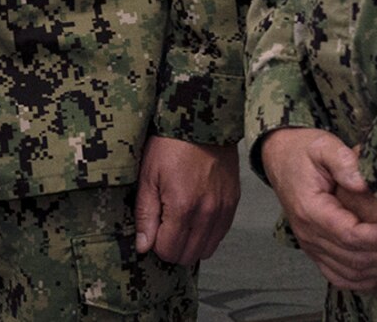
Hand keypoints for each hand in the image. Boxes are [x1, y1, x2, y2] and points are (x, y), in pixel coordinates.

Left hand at [133, 137, 238, 264]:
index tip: (152, 228)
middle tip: (163, 226)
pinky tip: (195, 216)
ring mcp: (223, 209)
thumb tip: (143, 246)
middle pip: (189, 255)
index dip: (156, 244)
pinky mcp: (233, 203)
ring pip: (206, 249)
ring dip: (190, 243)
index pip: (169, 251)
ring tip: (179, 221)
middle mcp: (207, 213)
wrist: (201, 121)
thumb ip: (145, 214)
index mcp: (183, 207)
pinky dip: (206, 233)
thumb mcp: (148, 176)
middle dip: (172, 247)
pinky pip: (220, 234)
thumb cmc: (169, 144)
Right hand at [258, 128, 376, 291]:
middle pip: (355, 259)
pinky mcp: (314, 251)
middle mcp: (308, 234)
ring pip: (351, 274)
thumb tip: (366, 183)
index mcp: (310, 209)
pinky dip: (363, 279)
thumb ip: (344, 161)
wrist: (279, 158)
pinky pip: (339, 278)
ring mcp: (310, 246)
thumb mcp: (322, 145)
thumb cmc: (302, 150)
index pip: (351, 236)